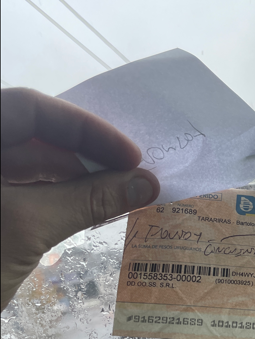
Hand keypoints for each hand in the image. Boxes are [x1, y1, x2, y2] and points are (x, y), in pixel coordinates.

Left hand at [1, 88, 159, 309]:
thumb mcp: (28, 227)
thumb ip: (90, 199)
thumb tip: (148, 184)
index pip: (31, 110)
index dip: (87, 128)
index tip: (131, 156)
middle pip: (32, 135)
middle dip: (85, 154)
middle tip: (129, 177)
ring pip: (28, 164)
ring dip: (75, 178)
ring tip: (115, 195)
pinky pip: (22, 189)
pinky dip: (56, 197)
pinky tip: (85, 209)